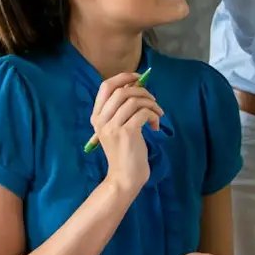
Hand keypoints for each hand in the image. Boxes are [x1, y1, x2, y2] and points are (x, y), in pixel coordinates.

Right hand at [91, 72, 162, 191]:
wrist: (124, 177)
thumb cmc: (124, 153)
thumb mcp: (117, 129)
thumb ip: (121, 110)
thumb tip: (136, 87)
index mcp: (96, 117)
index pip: (105, 86)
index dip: (123, 78)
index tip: (138, 78)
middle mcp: (101, 120)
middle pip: (122, 91)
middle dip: (142, 92)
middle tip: (153, 101)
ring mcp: (113, 126)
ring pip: (134, 100)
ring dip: (151, 104)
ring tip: (157, 115)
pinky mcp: (127, 132)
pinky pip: (143, 112)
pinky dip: (154, 116)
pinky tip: (155, 126)